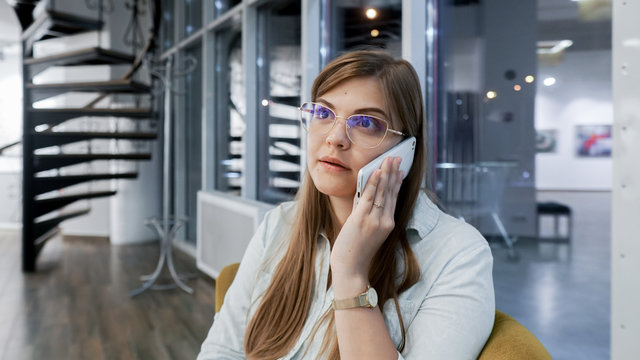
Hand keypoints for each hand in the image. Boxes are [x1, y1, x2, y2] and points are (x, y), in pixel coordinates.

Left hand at [330, 156, 403, 291]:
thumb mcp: (368, 231)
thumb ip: (369, 214)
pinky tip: (376, 172)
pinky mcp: (362, 219)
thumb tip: (367, 195)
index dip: (397, 182)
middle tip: (397, 157)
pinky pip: (369, 197)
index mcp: (388, 224)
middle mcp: (385, 221)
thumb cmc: (356, 251)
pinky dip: (372, 183)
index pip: (394, 198)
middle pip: (391, 192)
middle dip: (393, 172)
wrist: (351, 268)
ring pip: (382, 192)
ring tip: (388, 159)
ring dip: (385, 173)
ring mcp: (374, 220)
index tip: (399, 169)